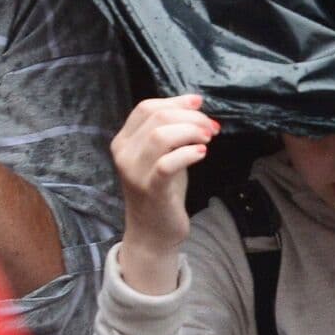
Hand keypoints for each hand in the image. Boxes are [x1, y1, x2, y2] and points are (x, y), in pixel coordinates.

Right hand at [110, 96, 217, 291]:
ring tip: (207, 139)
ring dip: (191, 132)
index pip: (146, 108)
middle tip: (211, 127)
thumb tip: (195, 104)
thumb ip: (171, 131)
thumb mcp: (161, 155)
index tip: (200, 105)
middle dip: (190, 117)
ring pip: (160, 136)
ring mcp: (135, 173)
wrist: (152, 233)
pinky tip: (202, 153)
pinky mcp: (151, 190)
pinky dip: (188, 153)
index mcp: (123, 141)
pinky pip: (167, 164)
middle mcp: (124, 154)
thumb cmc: (160, 191)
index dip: (175, 101)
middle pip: (157, 118)